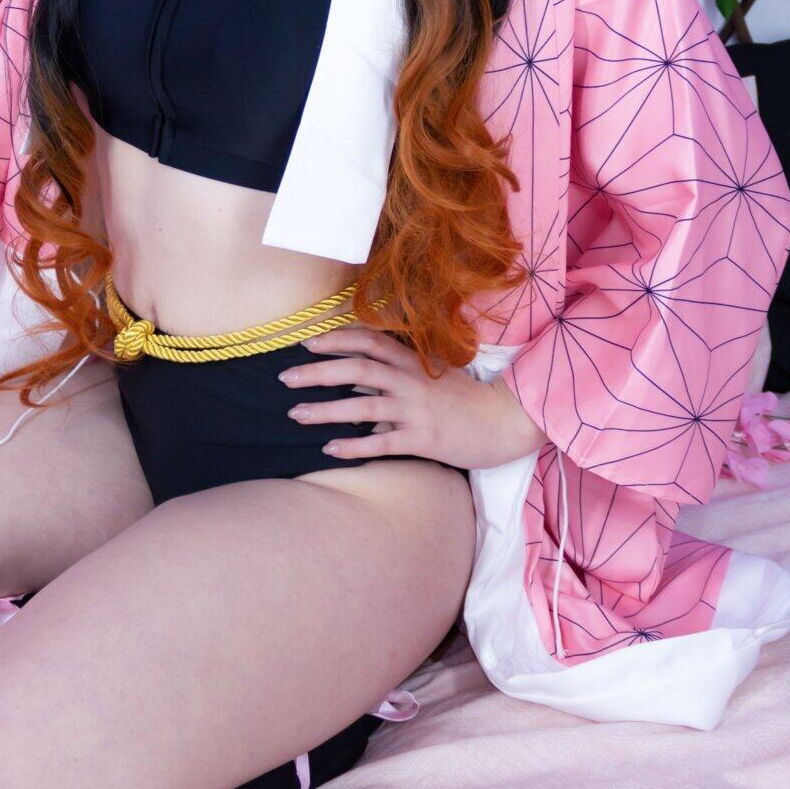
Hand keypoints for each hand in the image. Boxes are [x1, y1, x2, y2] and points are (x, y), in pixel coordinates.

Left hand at [278, 325, 544, 471]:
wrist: (504, 421)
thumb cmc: (465, 399)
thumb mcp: (432, 374)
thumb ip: (397, 372)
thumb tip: (356, 375)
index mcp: (413, 361)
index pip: (368, 340)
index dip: (335, 339)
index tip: (306, 343)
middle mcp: (410, 380)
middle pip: (356, 367)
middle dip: (316, 372)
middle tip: (284, 378)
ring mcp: (415, 409)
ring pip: (361, 405)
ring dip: (324, 409)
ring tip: (295, 414)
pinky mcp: (422, 438)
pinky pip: (380, 442)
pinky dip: (352, 445)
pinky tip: (329, 449)